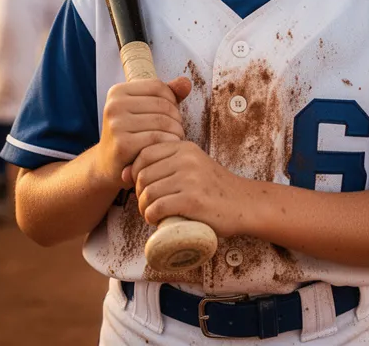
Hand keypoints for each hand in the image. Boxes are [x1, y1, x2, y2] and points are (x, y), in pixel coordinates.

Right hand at [98, 76, 190, 187]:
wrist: (110, 166)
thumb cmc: (132, 134)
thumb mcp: (146, 110)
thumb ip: (167, 95)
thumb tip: (186, 83)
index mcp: (117, 92)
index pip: (158, 86)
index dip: (172, 100)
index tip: (171, 115)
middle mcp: (114, 106)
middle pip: (162, 105)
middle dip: (176, 118)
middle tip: (177, 131)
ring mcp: (116, 125)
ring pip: (163, 122)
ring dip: (176, 132)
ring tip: (175, 139)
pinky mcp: (122, 145)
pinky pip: (157, 138)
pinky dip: (169, 143)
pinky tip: (168, 150)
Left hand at [128, 140, 251, 237]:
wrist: (244, 204)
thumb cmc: (214, 189)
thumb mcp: (192, 166)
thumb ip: (164, 164)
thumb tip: (124, 173)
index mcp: (185, 147)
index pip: (144, 154)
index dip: (135, 172)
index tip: (142, 187)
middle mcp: (187, 159)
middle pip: (143, 175)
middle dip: (139, 193)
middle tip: (148, 205)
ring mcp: (190, 179)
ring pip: (148, 192)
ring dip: (144, 208)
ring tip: (152, 214)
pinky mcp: (193, 200)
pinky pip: (157, 207)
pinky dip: (151, 217)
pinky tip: (157, 221)